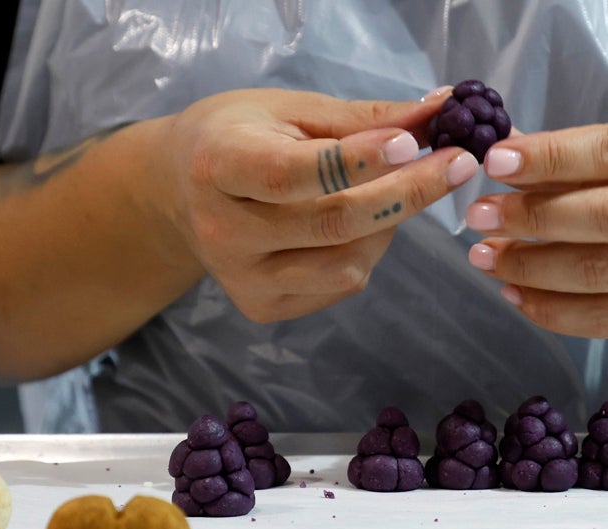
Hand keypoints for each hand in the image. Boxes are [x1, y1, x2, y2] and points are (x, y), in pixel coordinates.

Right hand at [163, 88, 477, 320]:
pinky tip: (354, 226)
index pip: (291, 173)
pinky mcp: (261, 307)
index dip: (357, 161)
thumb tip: (441, 113)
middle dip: (405, 194)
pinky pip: (341, 285)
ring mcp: (242, 280)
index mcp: (218, 166)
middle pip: (331, 224)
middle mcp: (223, 233)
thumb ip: (361, 118)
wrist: (183, 194)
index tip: (415, 142)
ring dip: (388, 228)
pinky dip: (366, 252)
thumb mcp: (289, 110)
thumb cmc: (241, 137)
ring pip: (346, 265)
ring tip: (387, 194)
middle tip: (456, 165)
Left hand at [466, 124, 607, 337]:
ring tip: (483, 255)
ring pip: (587, 270)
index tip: (496, 161)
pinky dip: (547, 308)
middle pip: (595, 216)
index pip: (603, 154)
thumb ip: (563, 160)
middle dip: (529, 216)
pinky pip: (592, 316)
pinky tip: (512, 292)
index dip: (548, 158)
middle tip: (478, 215)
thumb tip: (502, 150)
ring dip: (525, 266)